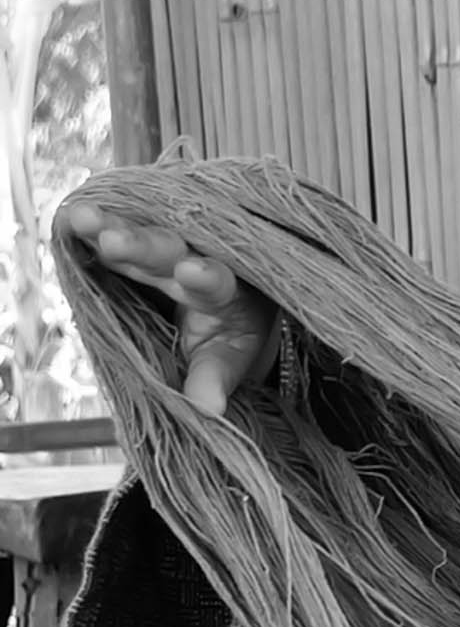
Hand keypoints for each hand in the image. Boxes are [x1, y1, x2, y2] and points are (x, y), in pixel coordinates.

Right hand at [58, 202, 279, 417]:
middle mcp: (189, 257)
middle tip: (113, 241)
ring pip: (133, 232)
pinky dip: (87, 225)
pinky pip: (107, 228)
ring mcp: (156, 244)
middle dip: (140, 244)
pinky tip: (66, 217)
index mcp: (220, 289)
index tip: (191, 272)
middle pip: (166, 249)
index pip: (214, 279)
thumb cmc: (223, 332)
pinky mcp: (130, 236)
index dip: (204, 275)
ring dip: (106, 224)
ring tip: (78, 217)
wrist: (210, 300)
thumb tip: (209, 410)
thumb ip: (214, 378)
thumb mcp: (225, 357)